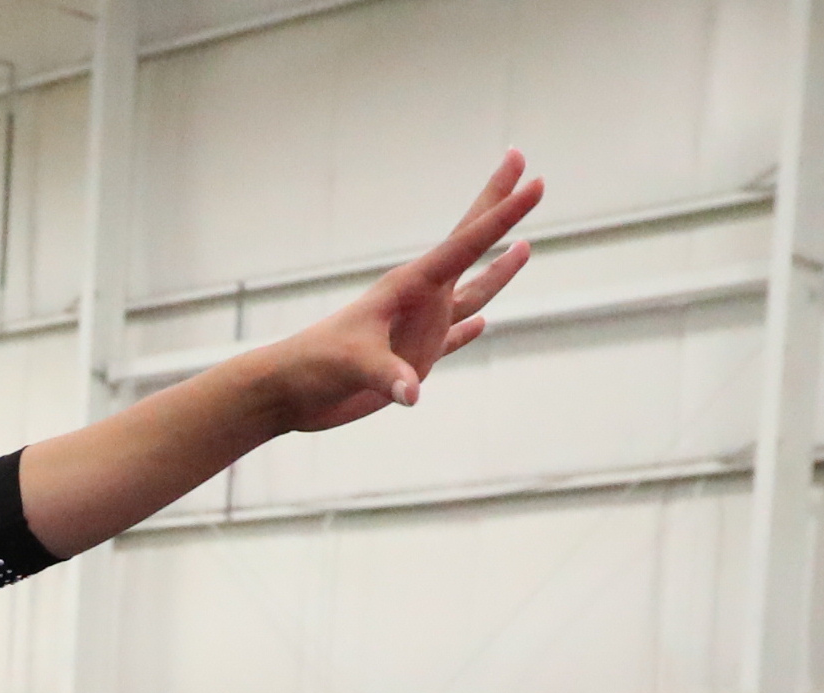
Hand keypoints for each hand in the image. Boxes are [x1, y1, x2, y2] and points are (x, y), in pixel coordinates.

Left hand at [257, 153, 542, 433]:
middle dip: (499, 208)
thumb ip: (385, 376)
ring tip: (524, 248)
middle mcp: (419, 300)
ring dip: (497, 273)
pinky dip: (469, 331)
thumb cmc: (313, 368)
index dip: (504, 214)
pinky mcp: (410, 360)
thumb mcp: (352, 366)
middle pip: (470, 246)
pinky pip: (451, 339)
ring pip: (469, 295)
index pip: (466, 242)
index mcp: (409, 287)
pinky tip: (484, 323)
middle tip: (525, 167)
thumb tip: (412, 393)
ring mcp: (417, 329)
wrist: (288, 392)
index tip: (535, 181)